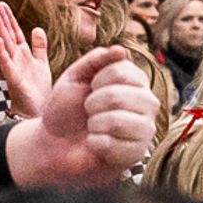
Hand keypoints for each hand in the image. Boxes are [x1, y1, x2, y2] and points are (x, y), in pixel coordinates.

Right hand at [0, 0, 51, 118]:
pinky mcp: (13, 78)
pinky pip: (6, 62)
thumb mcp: (41, 62)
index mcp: (22, 52)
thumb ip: (39, 46)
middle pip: (7, 33)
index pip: (14, 30)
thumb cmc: (37, 88)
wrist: (37, 109)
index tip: (0, 2)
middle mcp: (15, 57)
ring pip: (4, 44)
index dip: (8, 16)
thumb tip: (36, 28)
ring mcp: (12, 67)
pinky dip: (1, 51)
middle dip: (1, 18)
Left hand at [6, 46, 162, 187]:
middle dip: (92, 104)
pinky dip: (94, 143)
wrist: (55, 143)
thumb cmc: (67, 108)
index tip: (90, 90)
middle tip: (88, 111)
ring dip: (94, 124)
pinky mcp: (137, 153)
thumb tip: (121, 50)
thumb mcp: (74, 77)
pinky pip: (112, 145)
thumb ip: (95, 60)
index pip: (120, 70)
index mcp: (135, 80)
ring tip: (92, 127)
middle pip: (119, 96)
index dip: (96, 81)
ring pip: (118, 121)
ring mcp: (145, 128)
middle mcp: (147, 102)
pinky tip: (95, 144)